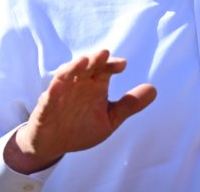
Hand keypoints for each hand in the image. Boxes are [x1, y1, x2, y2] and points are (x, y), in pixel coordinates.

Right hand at [4, 49, 156, 173]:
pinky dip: (53, 90)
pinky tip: (58, 84)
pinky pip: (48, 97)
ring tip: (84, 61)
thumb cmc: (82, 127)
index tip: (122, 64)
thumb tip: (154, 89)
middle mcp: (78, 84)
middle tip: (104, 54)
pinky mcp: (46, 107)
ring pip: (66, 75)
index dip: (112, 64)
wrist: (54, 145)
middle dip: (95, 60)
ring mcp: (61, 94)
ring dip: (74, 67)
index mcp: (95, 85)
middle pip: (86, 67)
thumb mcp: (110, 118)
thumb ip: (129, 105)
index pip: (105, 68)